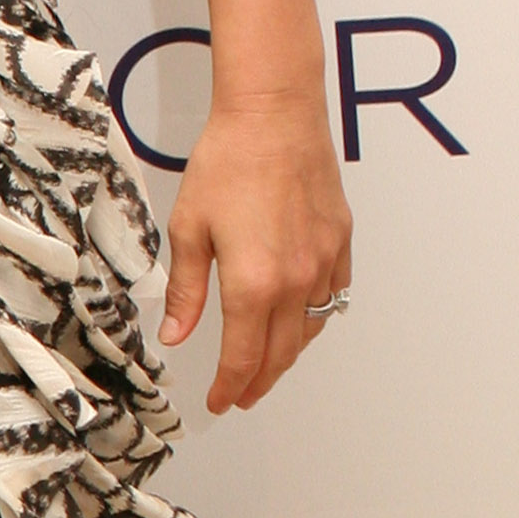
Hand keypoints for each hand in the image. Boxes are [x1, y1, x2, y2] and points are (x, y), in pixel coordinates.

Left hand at [160, 95, 351, 411]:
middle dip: (259, 382)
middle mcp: (296, 280)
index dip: (230, 387)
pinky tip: (297, 321)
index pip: (243, 357)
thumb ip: (187, 290)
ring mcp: (325, 263)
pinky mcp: (341, 243)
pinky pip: (332, 298)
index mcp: (253, 283)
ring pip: (310, 330)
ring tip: (265, 367)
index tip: (219, 402)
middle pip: (281, 353)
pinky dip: (313, 319)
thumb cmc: (228, 162)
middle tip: (241, 397)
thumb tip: (177, 336)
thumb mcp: (189, 228)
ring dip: (287, 355)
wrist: (275, 115)